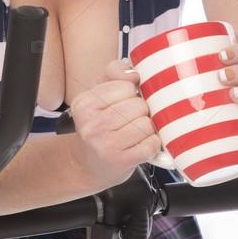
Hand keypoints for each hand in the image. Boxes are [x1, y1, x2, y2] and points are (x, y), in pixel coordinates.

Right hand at [69, 58, 161, 194]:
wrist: (88, 165)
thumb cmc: (99, 126)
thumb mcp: (98, 94)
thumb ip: (114, 73)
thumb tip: (134, 73)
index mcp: (84, 103)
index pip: (125, 85)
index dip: (131, 92)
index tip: (124, 102)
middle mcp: (91, 124)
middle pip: (138, 105)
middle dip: (141, 111)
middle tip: (131, 120)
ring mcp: (104, 144)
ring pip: (147, 124)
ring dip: (148, 128)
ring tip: (136, 133)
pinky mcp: (120, 161)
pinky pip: (151, 144)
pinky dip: (152, 145)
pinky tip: (142, 145)